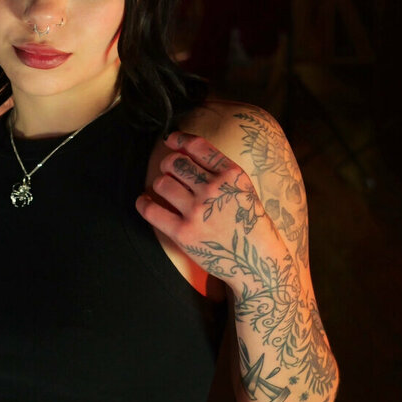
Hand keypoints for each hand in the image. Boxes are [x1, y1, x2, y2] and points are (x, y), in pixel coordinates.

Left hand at [135, 130, 283, 283]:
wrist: (257, 262)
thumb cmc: (249, 224)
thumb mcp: (244, 190)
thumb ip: (220, 172)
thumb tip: (185, 152)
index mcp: (231, 175)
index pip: (197, 146)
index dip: (179, 139)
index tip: (170, 140)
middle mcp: (213, 189)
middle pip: (175, 162)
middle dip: (168, 164)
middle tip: (169, 171)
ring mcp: (197, 211)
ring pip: (162, 182)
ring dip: (160, 183)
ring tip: (164, 190)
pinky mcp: (183, 233)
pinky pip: (151, 210)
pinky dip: (143, 203)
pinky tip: (144, 202)